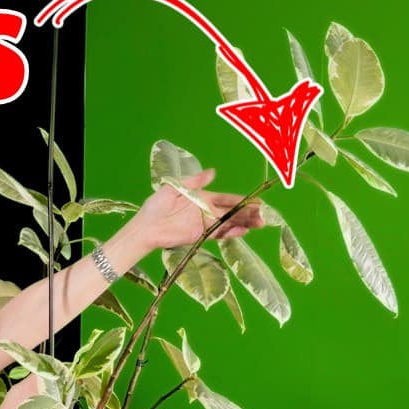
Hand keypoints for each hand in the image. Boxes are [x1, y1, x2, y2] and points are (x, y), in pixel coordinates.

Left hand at [129, 168, 263, 251]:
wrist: (145, 227)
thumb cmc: (156, 206)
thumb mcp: (175, 187)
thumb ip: (195, 181)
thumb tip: (213, 172)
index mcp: (202, 197)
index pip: (226, 199)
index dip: (241, 201)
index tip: (256, 202)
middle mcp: (206, 211)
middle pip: (231, 212)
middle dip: (247, 213)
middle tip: (263, 215)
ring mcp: (203, 225)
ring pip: (228, 224)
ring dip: (243, 224)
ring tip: (259, 224)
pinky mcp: (199, 236)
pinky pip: (218, 235)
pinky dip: (230, 234)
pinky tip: (243, 232)